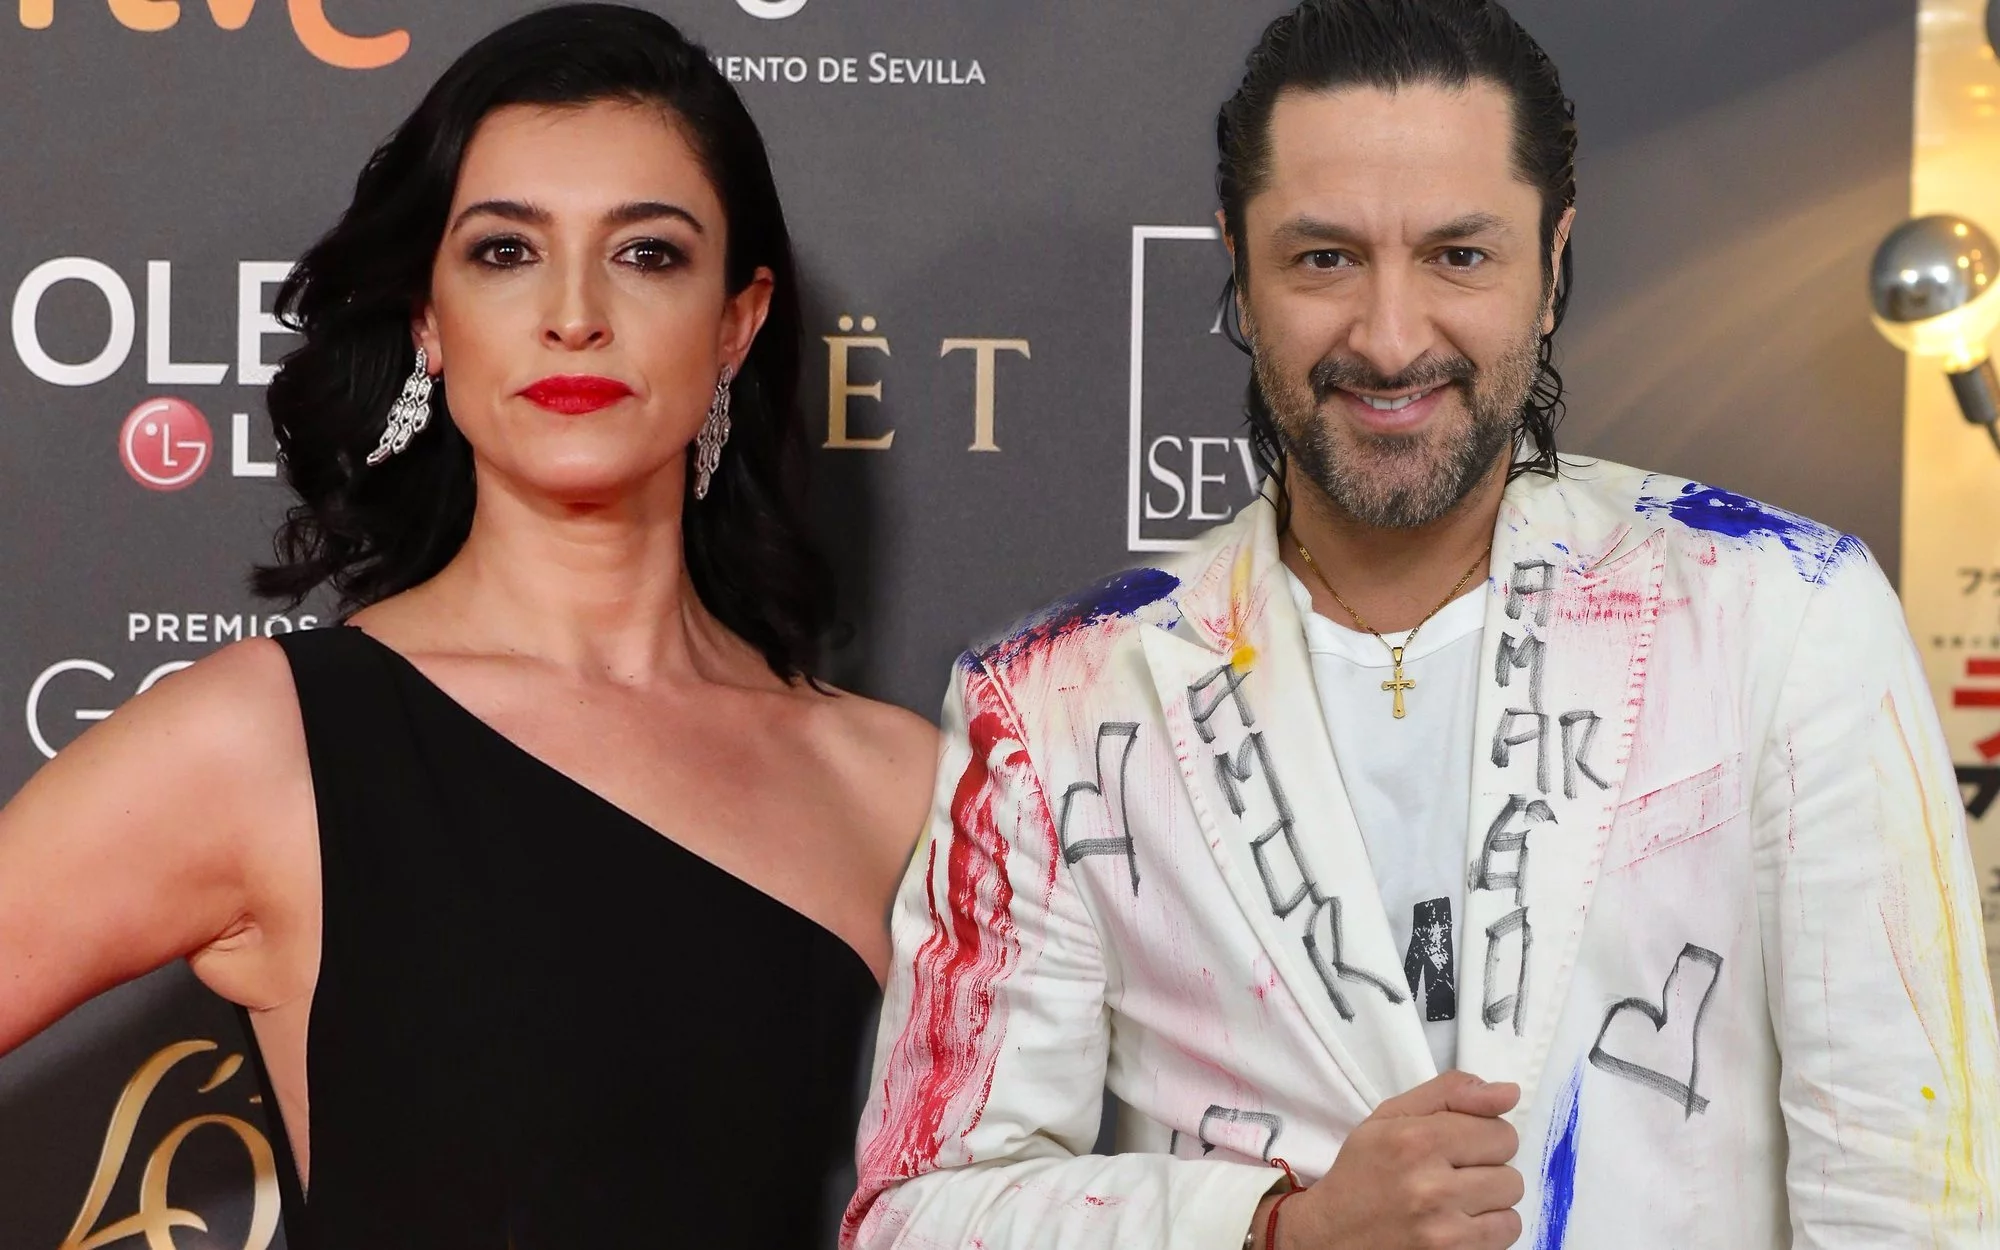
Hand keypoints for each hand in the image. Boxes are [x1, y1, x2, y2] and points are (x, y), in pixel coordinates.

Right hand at [1248, 1070, 1524, 1249]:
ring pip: (1511, 1212)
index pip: (1501, 1134)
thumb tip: (1510, 1092)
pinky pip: (1503, 1240)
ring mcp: (1443, 1233)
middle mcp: (1431, 1188)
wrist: (1329, 1235)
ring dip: (1488, 1207)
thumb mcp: (1391, 1117)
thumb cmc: (1362, 1171)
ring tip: (1454, 1203)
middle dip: (1486, 1174)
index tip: (1457, 1147)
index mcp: (1416, 1140)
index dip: (1482, 1138)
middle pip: (1511, 1176)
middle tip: (1452, 1177)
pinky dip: (1485, 1233)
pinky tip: (1455, 1226)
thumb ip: (1450, 1094)